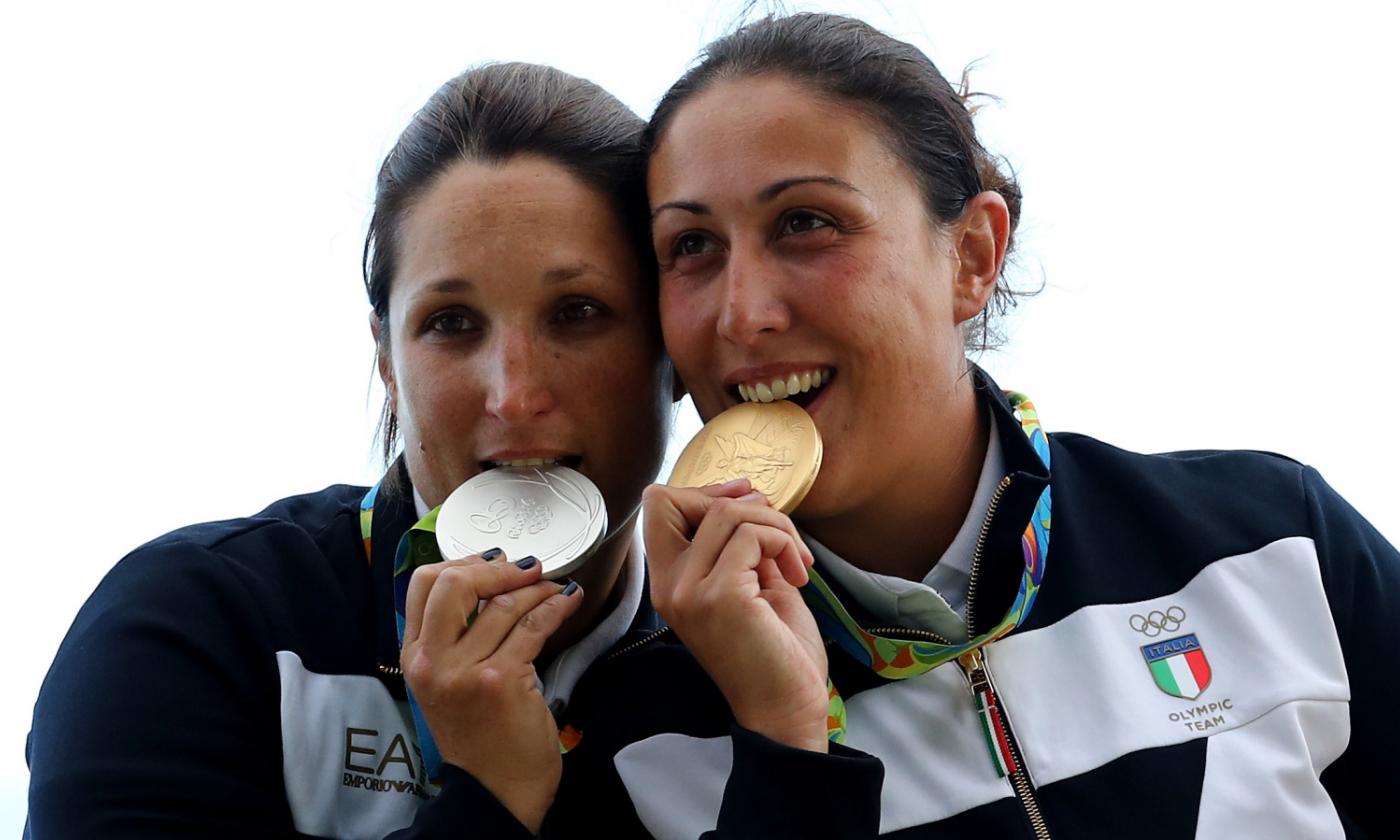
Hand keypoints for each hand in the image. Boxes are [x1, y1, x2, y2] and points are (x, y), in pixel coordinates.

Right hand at [400, 553, 582, 833]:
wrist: (495, 792)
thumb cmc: (479, 738)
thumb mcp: (447, 684)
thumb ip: (454, 638)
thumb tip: (487, 582)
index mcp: (414, 657)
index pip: (421, 585)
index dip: (462, 562)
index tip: (493, 561)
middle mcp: (432, 661)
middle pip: (455, 583)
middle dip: (498, 567)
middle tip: (528, 567)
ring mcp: (464, 670)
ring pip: (502, 604)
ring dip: (537, 588)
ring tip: (554, 586)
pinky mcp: (500, 679)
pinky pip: (533, 626)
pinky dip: (556, 607)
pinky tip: (569, 600)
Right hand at [643, 480, 829, 751]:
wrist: (787, 708)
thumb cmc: (775, 650)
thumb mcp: (748, 581)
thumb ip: (737, 542)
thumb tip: (746, 494)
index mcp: (670, 582)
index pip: (657, 505)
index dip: (703, 491)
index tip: (748, 504)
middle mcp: (669, 586)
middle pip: (677, 498)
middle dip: (738, 501)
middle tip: (779, 533)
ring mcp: (689, 592)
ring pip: (726, 512)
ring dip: (775, 524)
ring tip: (796, 559)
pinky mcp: (720, 596)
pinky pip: (752, 535)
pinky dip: (784, 543)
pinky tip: (799, 574)